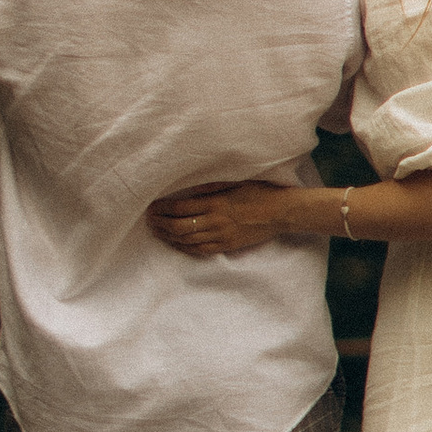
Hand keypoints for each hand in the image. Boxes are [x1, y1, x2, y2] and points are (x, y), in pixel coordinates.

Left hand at [149, 179, 288, 259]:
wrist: (281, 212)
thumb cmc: (260, 191)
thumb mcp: (234, 181)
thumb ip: (211, 185)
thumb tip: (188, 187)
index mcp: (216, 203)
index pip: (180, 208)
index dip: (163, 209)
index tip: (152, 206)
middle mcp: (216, 222)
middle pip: (179, 227)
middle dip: (161, 224)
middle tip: (150, 219)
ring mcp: (222, 236)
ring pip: (187, 241)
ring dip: (169, 237)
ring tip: (157, 231)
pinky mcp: (228, 246)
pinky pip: (201, 250)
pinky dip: (185, 247)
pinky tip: (177, 243)